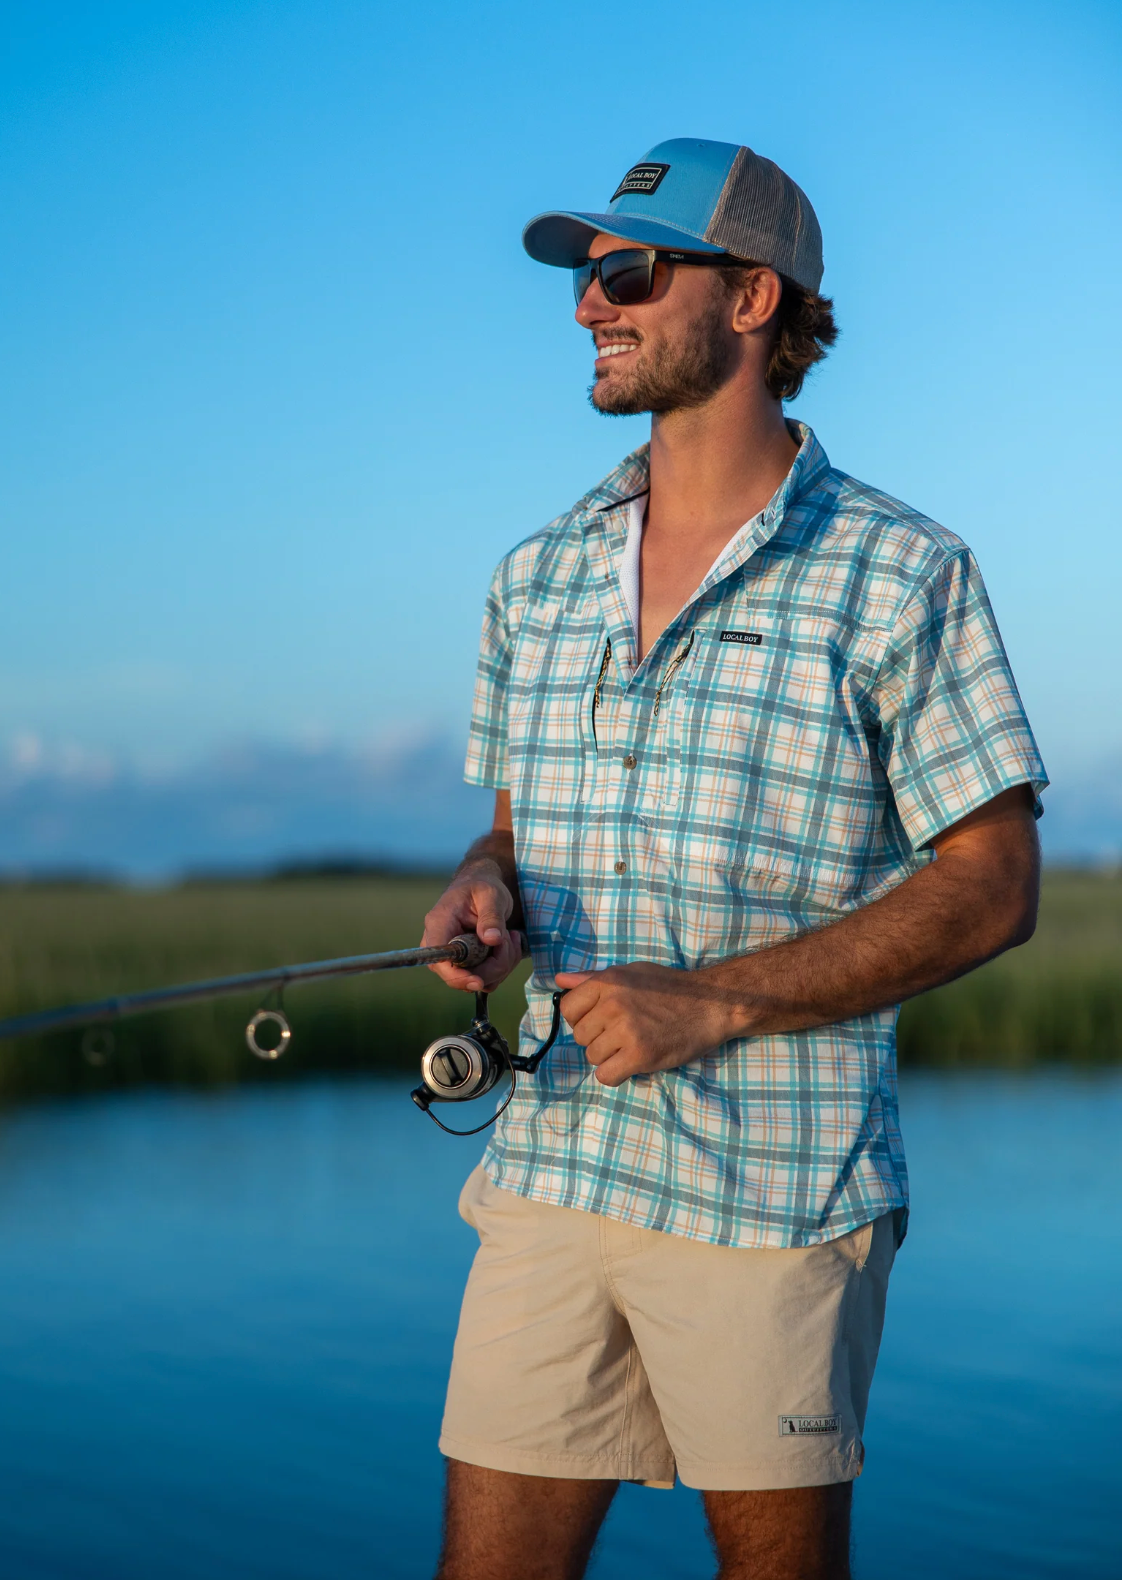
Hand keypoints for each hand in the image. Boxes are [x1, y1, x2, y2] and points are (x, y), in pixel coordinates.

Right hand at [422, 860, 524, 991]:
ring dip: (501, 965)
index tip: (478, 981)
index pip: (438, 959)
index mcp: (439, 924)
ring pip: (476, 979)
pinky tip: (507, 944)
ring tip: (509, 936)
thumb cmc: (482, 887)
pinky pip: (485, 978)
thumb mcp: (491, 895)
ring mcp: (453, 956)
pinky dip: (502, 966)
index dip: (455, 976)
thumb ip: (491, 916)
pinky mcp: (467, 963)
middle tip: (508, 939)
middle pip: (458, 975)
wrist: (481, 888)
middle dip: (492, 966)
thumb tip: (492, 939)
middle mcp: (441, 944)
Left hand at [554, 962, 739, 1086]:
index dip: (581, 1018)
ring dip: (609, 1057)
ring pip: (593, 1057)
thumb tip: (560, 981)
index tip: (599, 1021)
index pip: (568, 1008)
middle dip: (597, 1039)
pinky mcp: (640, 1055)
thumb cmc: (670, 988)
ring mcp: (626, 1031)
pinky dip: (615, 1074)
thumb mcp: (631, 972)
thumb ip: (593, 978)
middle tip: (621, 1035)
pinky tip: (631, 1064)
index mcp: (608, 982)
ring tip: (630, 1046)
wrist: (710, 1005)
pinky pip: (606, 1076)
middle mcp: (613, 1005)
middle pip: (580, 1036)